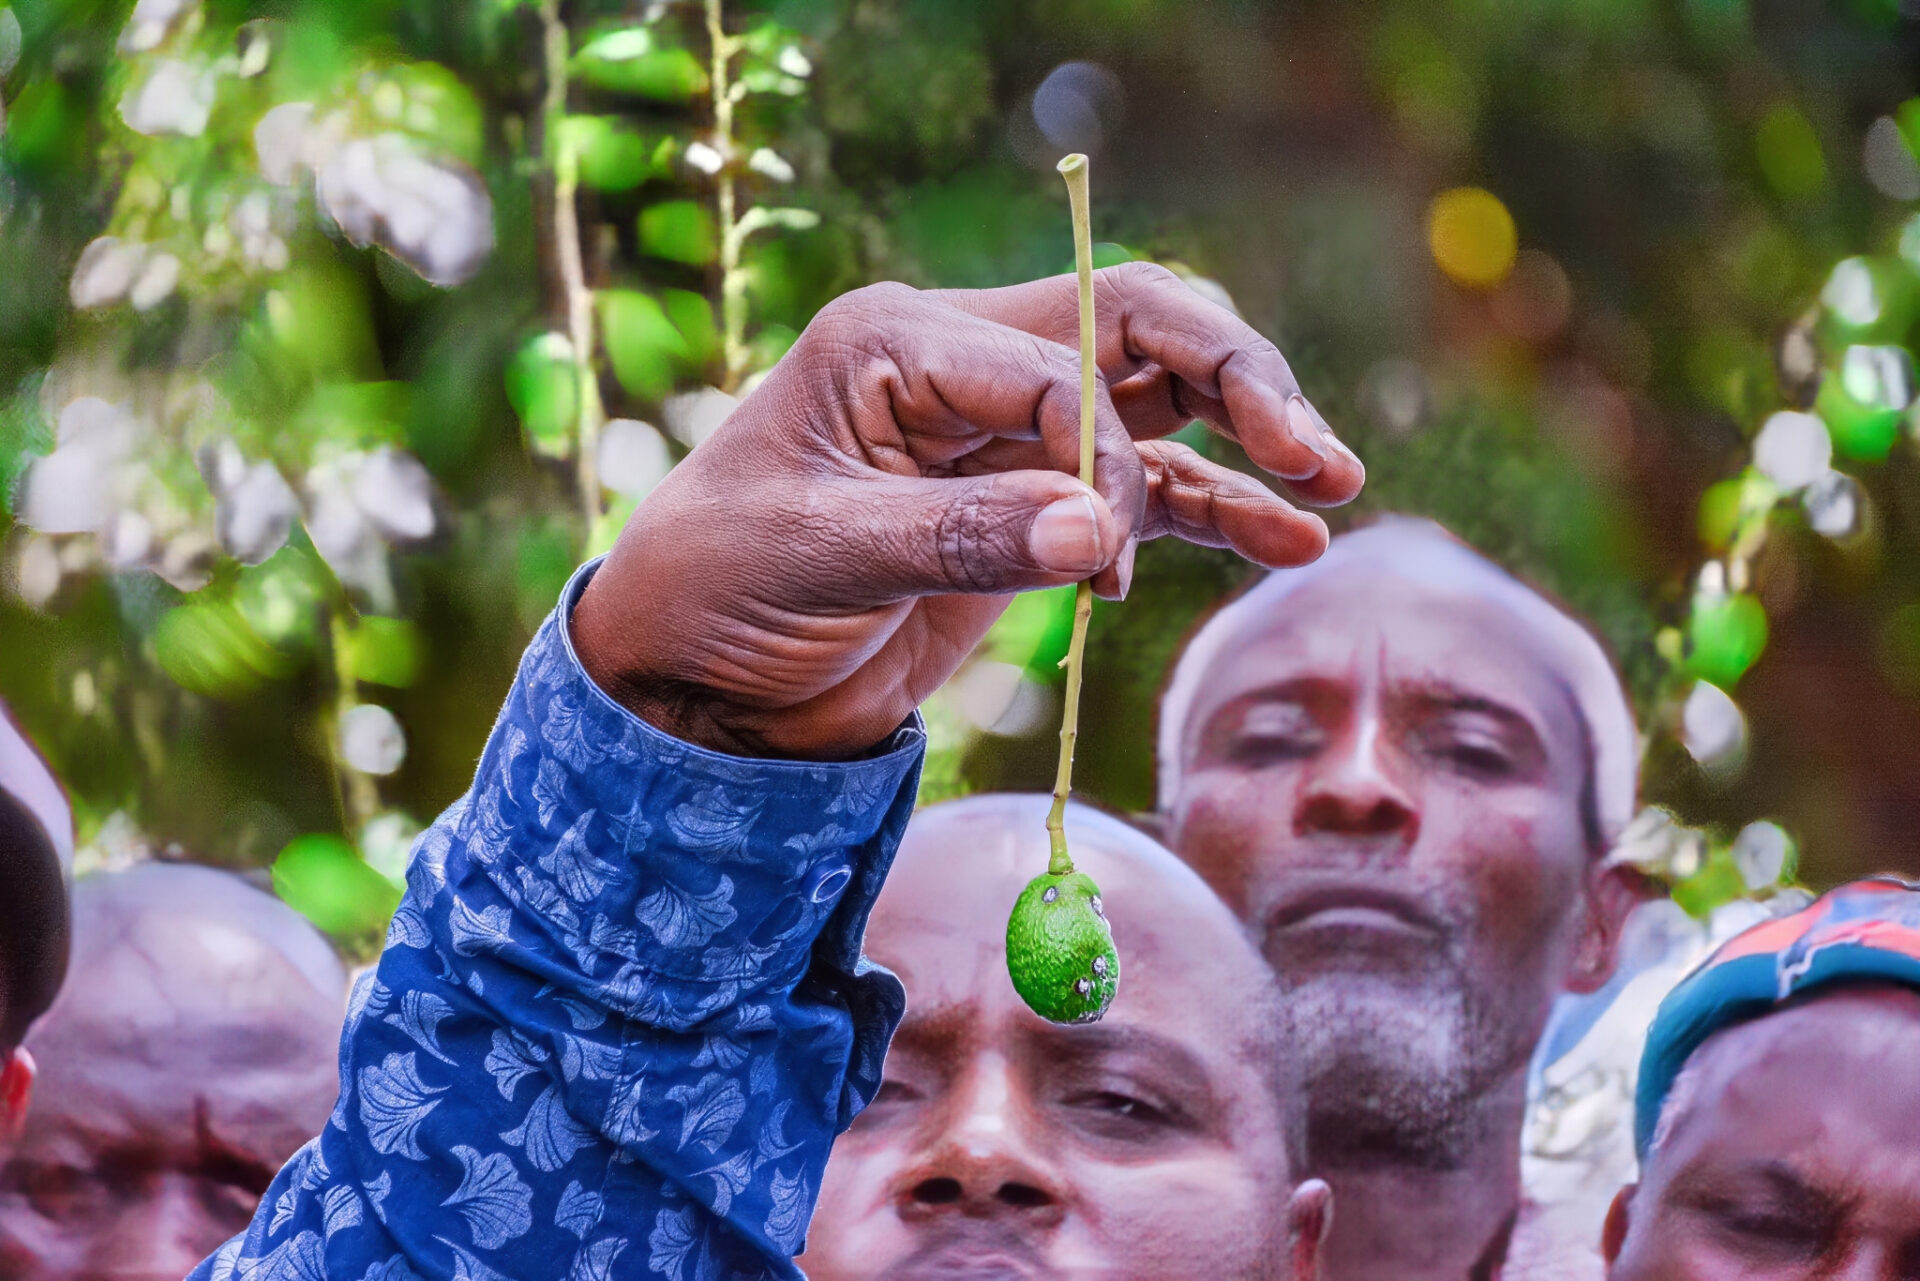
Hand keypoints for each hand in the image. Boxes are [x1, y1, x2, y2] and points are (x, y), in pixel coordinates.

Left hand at [572, 264, 1364, 759]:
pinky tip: (1280, 540)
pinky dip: (1209, 512)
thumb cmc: (716, 594)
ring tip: (1327, 495)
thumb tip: (1104, 529)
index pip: (1056, 358)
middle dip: (1234, 384)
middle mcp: (964, 367)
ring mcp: (1003, 436)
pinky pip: (1139, 493)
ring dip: (1243, 447)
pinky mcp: (1025, 507)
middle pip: (1134, 334)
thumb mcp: (818, 559)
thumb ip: (958, 538)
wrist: (692, 682)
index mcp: (899, 341)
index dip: (1103, 444)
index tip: (1106, 542)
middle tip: (1312, 456)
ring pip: (1155, 408)